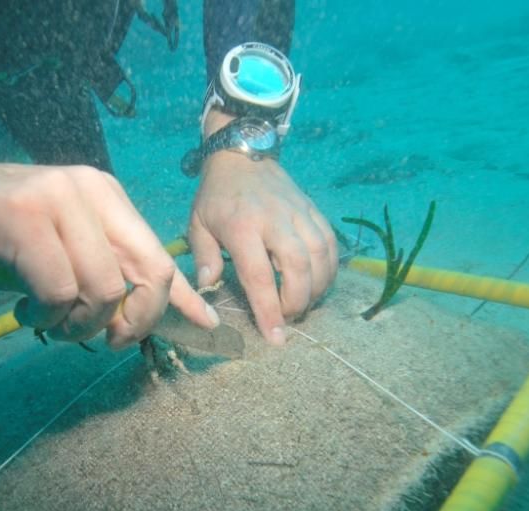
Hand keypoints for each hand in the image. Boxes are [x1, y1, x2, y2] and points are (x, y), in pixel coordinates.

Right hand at [0, 117, 218, 347]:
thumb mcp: (54, 254)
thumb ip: (98, 275)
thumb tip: (141, 319)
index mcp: (104, 196)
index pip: (159, 255)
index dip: (183, 299)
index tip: (206, 328)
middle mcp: (88, 189)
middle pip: (147, 274)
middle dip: (132, 324)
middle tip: (99, 342)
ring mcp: (54, 198)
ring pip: (102, 290)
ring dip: (76, 326)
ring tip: (45, 323)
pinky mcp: (17, 215)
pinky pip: (56, 289)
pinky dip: (44, 316)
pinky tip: (22, 311)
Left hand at [188, 147, 337, 345]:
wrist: (242, 155)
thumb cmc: (216, 197)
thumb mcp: (198, 225)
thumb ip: (204, 258)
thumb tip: (209, 289)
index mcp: (242, 228)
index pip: (259, 276)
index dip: (269, 310)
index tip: (275, 337)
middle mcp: (275, 221)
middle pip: (298, 269)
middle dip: (297, 302)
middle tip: (288, 318)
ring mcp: (298, 214)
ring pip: (320, 258)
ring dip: (316, 289)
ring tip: (303, 304)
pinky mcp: (313, 210)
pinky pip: (330, 244)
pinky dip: (329, 269)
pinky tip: (319, 284)